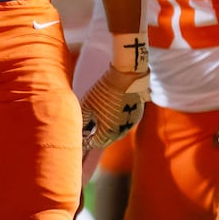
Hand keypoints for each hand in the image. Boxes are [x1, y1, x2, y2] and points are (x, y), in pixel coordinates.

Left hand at [80, 34, 150, 154]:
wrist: (127, 76)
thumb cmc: (104, 90)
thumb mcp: (88, 103)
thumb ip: (83, 118)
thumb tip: (80, 126)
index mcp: (108, 131)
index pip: (96, 142)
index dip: (87, 142)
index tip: (82, 139)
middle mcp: (121, 131)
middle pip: (107, 139)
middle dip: (98, 137)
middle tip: (90, 134)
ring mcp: (131, 123)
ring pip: (117, 132)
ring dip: (108, 131)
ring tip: (99, 125)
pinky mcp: (137, 114)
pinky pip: (125, 123)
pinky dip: (117, 123)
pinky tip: (111, 117)